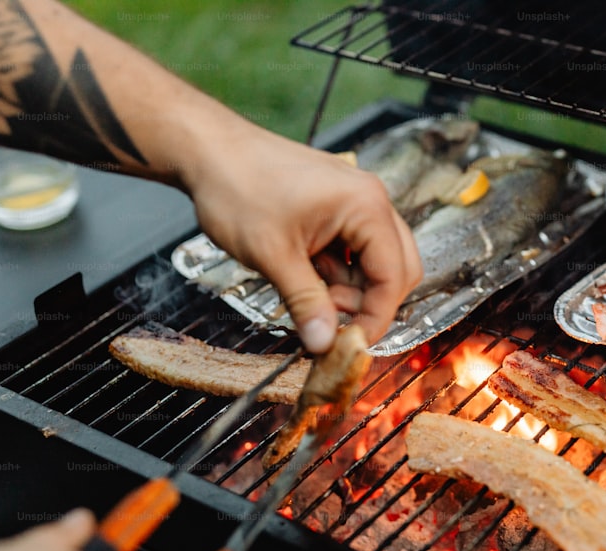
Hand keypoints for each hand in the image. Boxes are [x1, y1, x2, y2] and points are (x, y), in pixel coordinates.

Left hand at [185, 124, 422, 352]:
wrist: (209, 150)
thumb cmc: (237, 186)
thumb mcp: (272, 255)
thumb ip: (305, 302)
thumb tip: (324, 343)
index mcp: (366, 206)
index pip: (394, 275)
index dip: (376, 317)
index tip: (351, 345)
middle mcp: (371, 202)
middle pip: (397, 269)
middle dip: (368, 303)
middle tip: (329, 323)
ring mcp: (355, 204)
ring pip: (375, 263)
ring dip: (349, 290)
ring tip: (309, 300)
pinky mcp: (338, 209)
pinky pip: (353, 252)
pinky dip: (337, 275)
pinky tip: (305, 281)